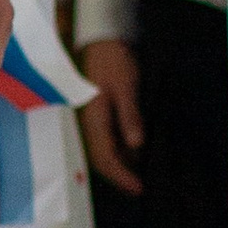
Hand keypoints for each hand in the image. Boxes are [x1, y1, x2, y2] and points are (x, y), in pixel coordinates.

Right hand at [78, 36, 143, 194]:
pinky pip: (104, 138)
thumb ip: (130, 116)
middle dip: (119, 175)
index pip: (106, 157)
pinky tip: (133, 150)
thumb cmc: (113, 60)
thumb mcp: (126, 87)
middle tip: (140, 187)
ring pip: (102, 149)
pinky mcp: (95, 112)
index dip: (122, 176)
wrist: (100, 39)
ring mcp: (90, 118)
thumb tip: (136, 145)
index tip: (139, 189)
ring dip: (120, 163)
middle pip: (101, 158)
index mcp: (94, 118)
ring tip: (140, 172)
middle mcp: (88, 122)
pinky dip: (118, 148)